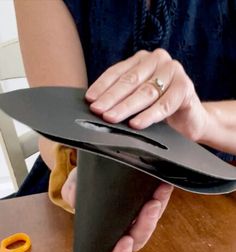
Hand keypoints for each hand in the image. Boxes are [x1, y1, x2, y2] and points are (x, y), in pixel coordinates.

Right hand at [61, 167, 172, 251]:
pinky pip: (158, 203)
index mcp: (102, 237)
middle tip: (149, 208)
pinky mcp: (147, 202)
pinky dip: (162, 196)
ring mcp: (136, 217)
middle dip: (145, 226)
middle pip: (137, 238)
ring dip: (157, 210)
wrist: (97, 171)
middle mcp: (122, 230)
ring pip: (150, 222)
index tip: (125, 243)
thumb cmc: (85, 186)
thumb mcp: (75, 186)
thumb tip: (74, 197)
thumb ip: (72, 192)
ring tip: (158, 195)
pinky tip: (164, 186)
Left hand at [85, 49, 208, 141]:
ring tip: (112, 118)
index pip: (118, 72)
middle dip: (111, 98)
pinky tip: (136, 123)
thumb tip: (96, 106)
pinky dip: (149, 115)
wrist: (190, 119)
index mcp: (142, 60)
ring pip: (145, 92)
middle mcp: (158, 60)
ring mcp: (174, 71)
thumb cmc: (160, 107)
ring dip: (126, 107)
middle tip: (98, 111)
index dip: (102, 86)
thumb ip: (122, 96)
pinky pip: (164, 104)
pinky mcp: (186, 87)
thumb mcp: (138, 99)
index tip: (90, 100)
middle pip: (130, 81)